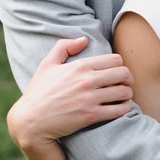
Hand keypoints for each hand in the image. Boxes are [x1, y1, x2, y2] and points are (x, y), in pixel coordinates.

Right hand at [7, 37, 133, 151]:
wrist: (31, 120)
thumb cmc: (39, 92)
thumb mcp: (47, 65)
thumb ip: (64, 47)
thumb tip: (84, 39)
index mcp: (80, 66)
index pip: (115, 59)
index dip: (120, 65)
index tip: (118, 72)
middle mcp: (87, 80)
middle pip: (123, 73)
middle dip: (128, 78)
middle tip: (126, 83)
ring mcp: (90, 98)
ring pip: (124, 91)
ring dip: (128, 93)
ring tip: (125, 96)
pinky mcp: (91, 115)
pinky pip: (119, 109)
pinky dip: (124, 108)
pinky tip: (121, 108)